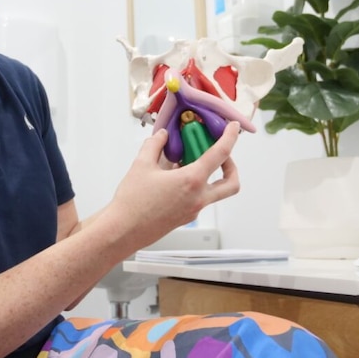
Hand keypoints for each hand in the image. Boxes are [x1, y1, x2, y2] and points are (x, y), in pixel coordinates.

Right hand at [107, 122, 240, 252]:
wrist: (124, 230)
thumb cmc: (133, 201)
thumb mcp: (141, 165)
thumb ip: (155, 145)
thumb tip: (163, 136)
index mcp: (192, 181)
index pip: (220, 155)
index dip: (230, 138)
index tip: (234, 128)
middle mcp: (198, 197)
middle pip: (231, 183)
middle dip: (231, 166)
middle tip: (219, 154)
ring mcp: (194, 210)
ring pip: (216, 192)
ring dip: (213, 176)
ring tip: (192, 162)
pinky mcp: (186, 217)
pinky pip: (199, 198)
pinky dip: (195, 184)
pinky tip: (176, 176)